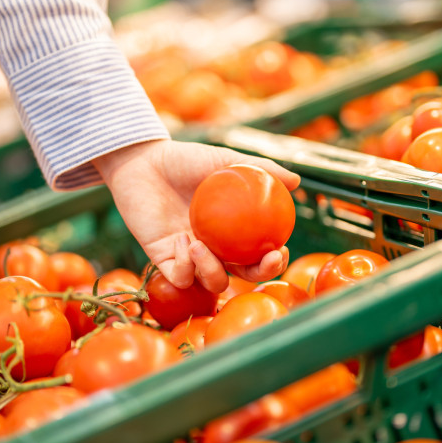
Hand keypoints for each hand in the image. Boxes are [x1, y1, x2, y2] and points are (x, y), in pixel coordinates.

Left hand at [93, 139, 299, 292]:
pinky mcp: (163, 259)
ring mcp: (189, 256)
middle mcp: (214, 247)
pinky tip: (181, 240)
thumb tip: (296, 182)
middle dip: (260, 275)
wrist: (145, 160)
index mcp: (232, 231)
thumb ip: (259, 170)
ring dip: (212, 270)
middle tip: (264, 260)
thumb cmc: (185, 159)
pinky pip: (180, 277)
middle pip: (243, 275)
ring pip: (212, 283)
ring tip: (199, 244)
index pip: (259, 255)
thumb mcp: (225, 160)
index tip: (280, 249)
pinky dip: (184, 265)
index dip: (274, 261)